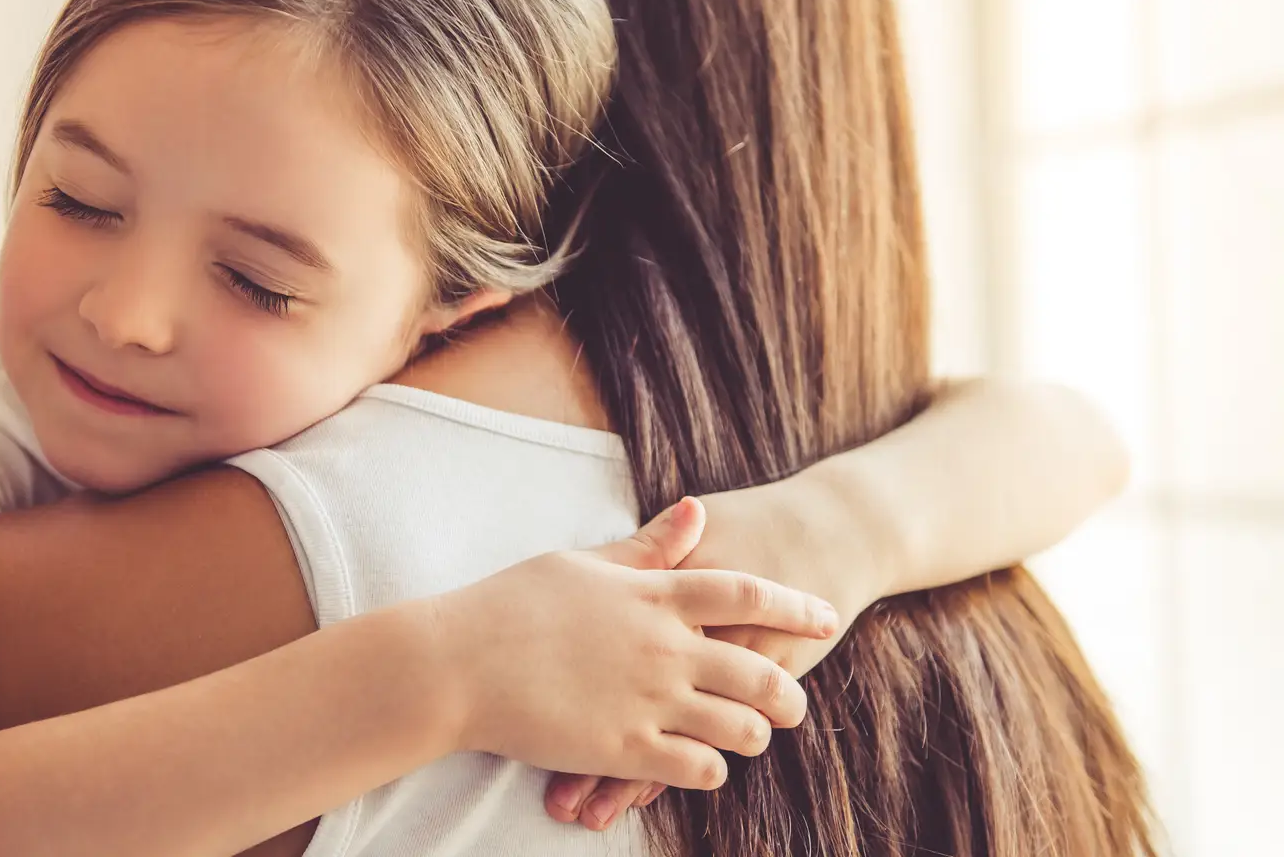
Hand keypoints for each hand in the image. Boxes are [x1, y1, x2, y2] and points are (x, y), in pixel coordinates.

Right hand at [546, 479, 883, 828]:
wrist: (456, 661)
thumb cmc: (512, 604)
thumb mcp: (584, 562)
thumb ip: (648, 547)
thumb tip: (698, 511)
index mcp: (653, 594)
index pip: (746, 593)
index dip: (794, 604)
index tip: (827, 617)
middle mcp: (663, 647)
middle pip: (759, 669)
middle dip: (789, 690)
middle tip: (796, 703)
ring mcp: (648, 700)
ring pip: (740, 726)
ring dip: (755, 734)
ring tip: (752, 737)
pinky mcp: (624, 749)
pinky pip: (696, 768)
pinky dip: (712, 771)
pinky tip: (705, 767)